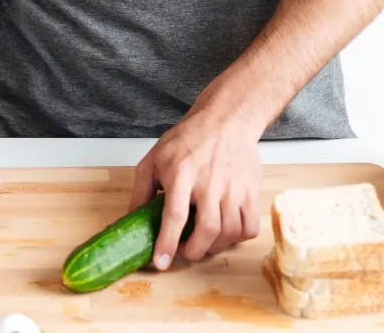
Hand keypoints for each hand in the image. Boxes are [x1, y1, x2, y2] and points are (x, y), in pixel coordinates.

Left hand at [129, 109, 262, 268]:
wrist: (226, 121)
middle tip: (183, 252)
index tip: (161, 262)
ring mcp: (234, 188)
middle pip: (207, 231)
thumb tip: (132, 218)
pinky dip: (237, 238)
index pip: (174, 216)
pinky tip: (224, 232)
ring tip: (202, 242)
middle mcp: (209, 183)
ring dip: (213, 247)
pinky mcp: (251, 192)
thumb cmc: (188, 139)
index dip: (167, 243)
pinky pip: (249, 227)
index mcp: (181, 173)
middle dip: (193, 252)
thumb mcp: (154, 159)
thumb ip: (140, 190)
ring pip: (229, 233)